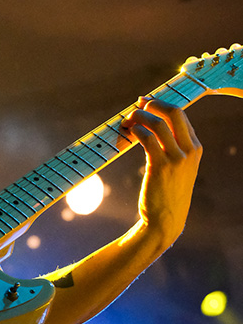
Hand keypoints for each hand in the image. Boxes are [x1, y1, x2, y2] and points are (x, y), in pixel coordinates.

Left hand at [121, 97, 201, 247]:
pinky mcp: (160, 166)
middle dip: (154, 103)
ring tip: (127, 120)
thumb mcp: (179, 168)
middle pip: (175, 112)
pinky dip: (135, 131)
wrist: (166, 220)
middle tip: (138, 104)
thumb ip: (173, 148)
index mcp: (196, 148)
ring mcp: (176, 159)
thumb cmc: (168, 193)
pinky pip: (146, 138)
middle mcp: (189, 151)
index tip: (146, 103)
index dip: (161, 105)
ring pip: (157, 123)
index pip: (181, 116)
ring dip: (139, 116)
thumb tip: (153, 125)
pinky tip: (128, 133)